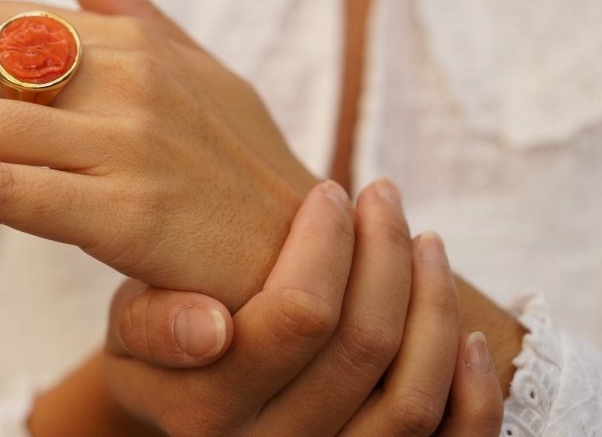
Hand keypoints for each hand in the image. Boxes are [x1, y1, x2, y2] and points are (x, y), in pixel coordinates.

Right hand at [103, 180, 504, 436]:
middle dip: (385, 251)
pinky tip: (471, 335)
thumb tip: (212, 327)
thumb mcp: (125, 329)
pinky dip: (475, 393)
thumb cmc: (163, 347)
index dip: (327, 244)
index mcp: (207, 410)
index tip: (329, 192)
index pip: (298, 316)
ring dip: (434, 306)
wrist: (190, 408)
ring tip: (425, 240)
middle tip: (383, 194)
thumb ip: (151, 325)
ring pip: (411, 397)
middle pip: (363, 346)